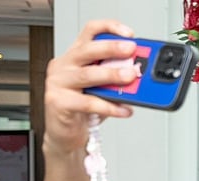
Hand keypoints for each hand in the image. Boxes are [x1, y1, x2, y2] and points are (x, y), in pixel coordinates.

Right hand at [44, 20, 139, 153]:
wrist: (66, 134)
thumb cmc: (84, 108)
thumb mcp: (103, 88)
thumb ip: (116, 78)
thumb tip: (140, 74)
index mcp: (75, 56)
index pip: (90, 32)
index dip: (109, 29)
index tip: (129, 35)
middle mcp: (64, 65)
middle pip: (88, 50)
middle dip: (111, 48)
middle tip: (131, 50)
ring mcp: (58, 83)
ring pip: (88, 75)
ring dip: (112, 75)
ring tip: (130, 78)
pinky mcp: (59, 102)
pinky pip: (88, 102)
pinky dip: (110, 107)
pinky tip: (124, 110)